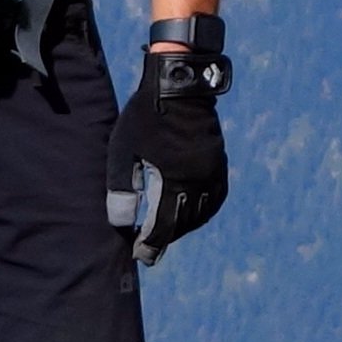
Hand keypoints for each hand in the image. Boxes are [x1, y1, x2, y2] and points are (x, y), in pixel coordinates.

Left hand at [105, 52, 230, 264]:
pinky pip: (216, 197)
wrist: (180, 86)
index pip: (163, 225)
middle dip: (165, 239)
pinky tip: (192, 213)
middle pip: (184, 223)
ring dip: (184, 227)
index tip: (140, 255)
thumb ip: (122, 191)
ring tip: (166, 234)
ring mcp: (213, 172)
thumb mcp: (123, 153)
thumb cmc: (145, 118)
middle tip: (148, 251)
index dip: (151, 244)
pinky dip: (204, 211)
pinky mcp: (219, 162)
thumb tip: (122, 224)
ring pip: (202, 213)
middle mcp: (199, 181)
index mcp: (174, 181)